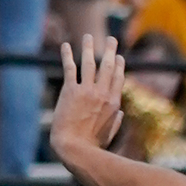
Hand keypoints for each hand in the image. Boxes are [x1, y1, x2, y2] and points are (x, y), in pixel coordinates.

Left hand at [50, 35, 125, 165]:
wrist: (76, 149)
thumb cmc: (92, 146)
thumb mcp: (110, 134)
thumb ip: (115, 121)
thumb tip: (120, 113)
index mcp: (113, 103)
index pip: (118, 78)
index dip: (119, 65)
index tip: (118, 57)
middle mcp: (102, 93)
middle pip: (108, 66)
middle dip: (110, 50)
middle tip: (111, 39)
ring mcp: (87, 91)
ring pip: (90, 63)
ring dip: (89, 47)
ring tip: (88, 36)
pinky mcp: (71, 91)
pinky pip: (70, 68)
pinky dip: (67, 55)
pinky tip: (66, 45)